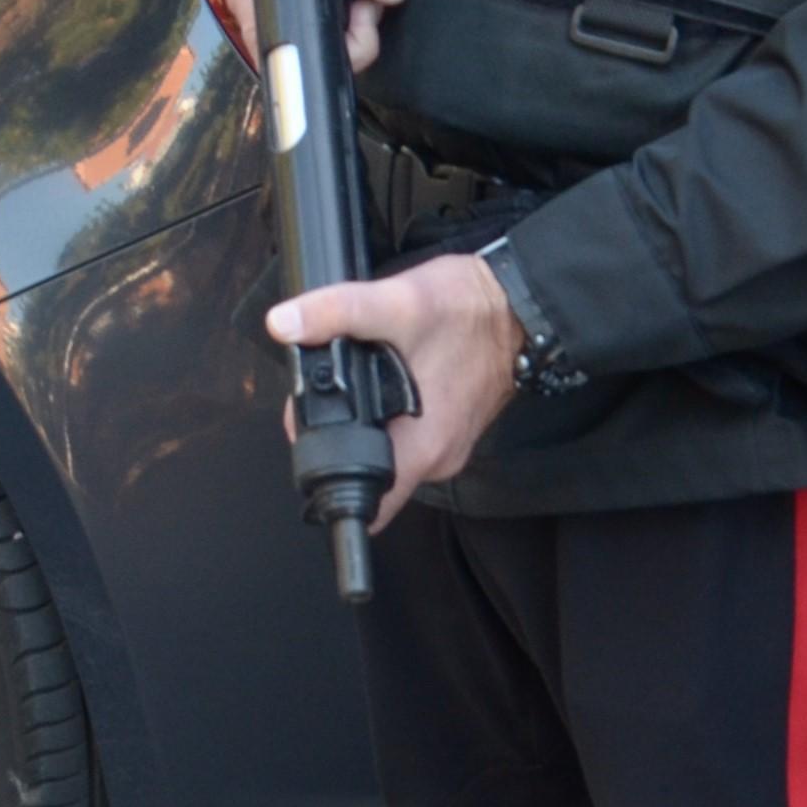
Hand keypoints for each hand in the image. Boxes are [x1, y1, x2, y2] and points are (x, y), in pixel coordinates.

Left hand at [269, 251, 521, 525]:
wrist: (523, 303)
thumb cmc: (470, 310)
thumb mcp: (397, 303)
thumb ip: (337, 314)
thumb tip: (284, 324)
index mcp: (422, 448)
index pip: (366, 503)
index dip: (324, 483)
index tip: (306, 441)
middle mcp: (437, 458)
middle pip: (367, 474)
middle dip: (335, 438)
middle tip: (324, 389)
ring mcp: (445, 443)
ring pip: (385, 451)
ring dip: (362, 422)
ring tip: (354, 377)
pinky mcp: (449, 426)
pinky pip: (406, 433)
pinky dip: (386, 412)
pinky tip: (380, 377)